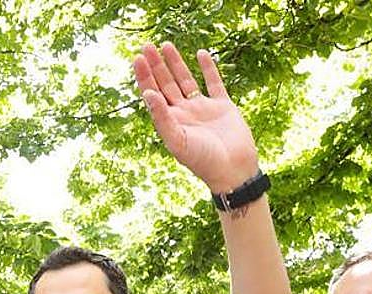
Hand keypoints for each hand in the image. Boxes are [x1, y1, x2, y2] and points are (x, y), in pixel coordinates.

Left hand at [133, 42, 259, 193]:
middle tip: (147, 46)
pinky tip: (201, 53)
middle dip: (156, 66)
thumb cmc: (203, 161)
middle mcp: (184, 113)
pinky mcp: (223, 106)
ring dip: (176, 63)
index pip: (153, 94)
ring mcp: (203, 108)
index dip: (144, 77)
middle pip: (166, 84)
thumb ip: (162, 117)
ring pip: (186, 80)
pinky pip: (214, 83)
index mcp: (171, 122)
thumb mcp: (177, 140)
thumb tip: (147, 93)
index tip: (137, 58)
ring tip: (166, 45)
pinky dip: (208, 68)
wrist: (233, 170)